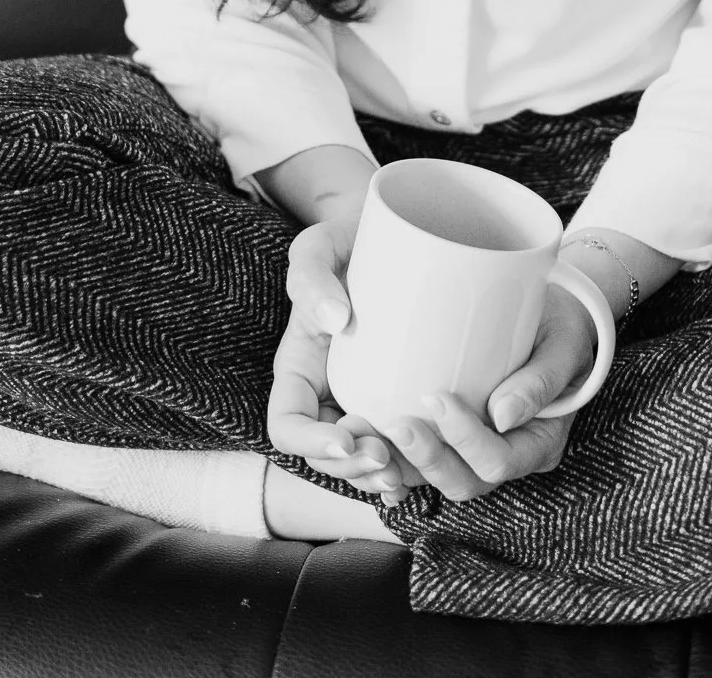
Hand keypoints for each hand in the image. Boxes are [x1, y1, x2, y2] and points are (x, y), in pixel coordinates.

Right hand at [265, 214, 413, 502]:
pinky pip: (394, 446)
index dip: (311, 442)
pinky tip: (423, 476)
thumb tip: (334, 320)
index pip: (287, 424)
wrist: (391, 235)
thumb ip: (312, 276)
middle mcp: (326, 393)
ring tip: (406, 471)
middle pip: (325, 454)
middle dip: (351, 467)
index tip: (348, 435)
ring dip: (377, 477)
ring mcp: (360, 400)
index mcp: (299, 368)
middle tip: (387, 459)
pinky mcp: (394, 399)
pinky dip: (404, 470)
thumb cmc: (346, 240)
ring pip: (359, 461)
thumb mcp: (319, 246)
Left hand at [381, 280, 598, 501]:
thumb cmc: (560, 329)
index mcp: (538, 443)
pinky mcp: (453, 441)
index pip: (498, 461)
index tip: (438, 398)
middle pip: (464, 481)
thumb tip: (504, 416)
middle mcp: (507, 457)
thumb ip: (541, 381)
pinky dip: (394, 460)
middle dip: (427, 458)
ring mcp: (477, 454)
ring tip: (370, 434)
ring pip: (436, 479)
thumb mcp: (562, 345)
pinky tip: (368, 444)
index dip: (466, 439)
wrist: (551, 322)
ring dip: (401, 463)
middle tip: (397, 422)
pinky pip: (421, 464)